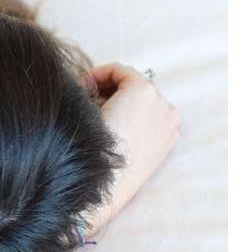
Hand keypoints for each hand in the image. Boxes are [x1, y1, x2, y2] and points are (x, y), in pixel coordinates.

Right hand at [88, 63, 180, 231]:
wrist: (108, 181)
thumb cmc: (93, 144)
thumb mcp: (86, 107)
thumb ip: (90, 89)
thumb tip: (90, 90)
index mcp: (143, 90)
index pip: (117, 70)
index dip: (95, 75)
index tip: (81, 87)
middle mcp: (162, 102)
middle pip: (134, 84)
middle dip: (111, 90)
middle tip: (89, 101)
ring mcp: (169, 122)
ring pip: (145, 102)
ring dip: (125, 104)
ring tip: (104, 118)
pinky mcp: (170, 139)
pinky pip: (154, 119)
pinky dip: (139, 119)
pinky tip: (121, 132)